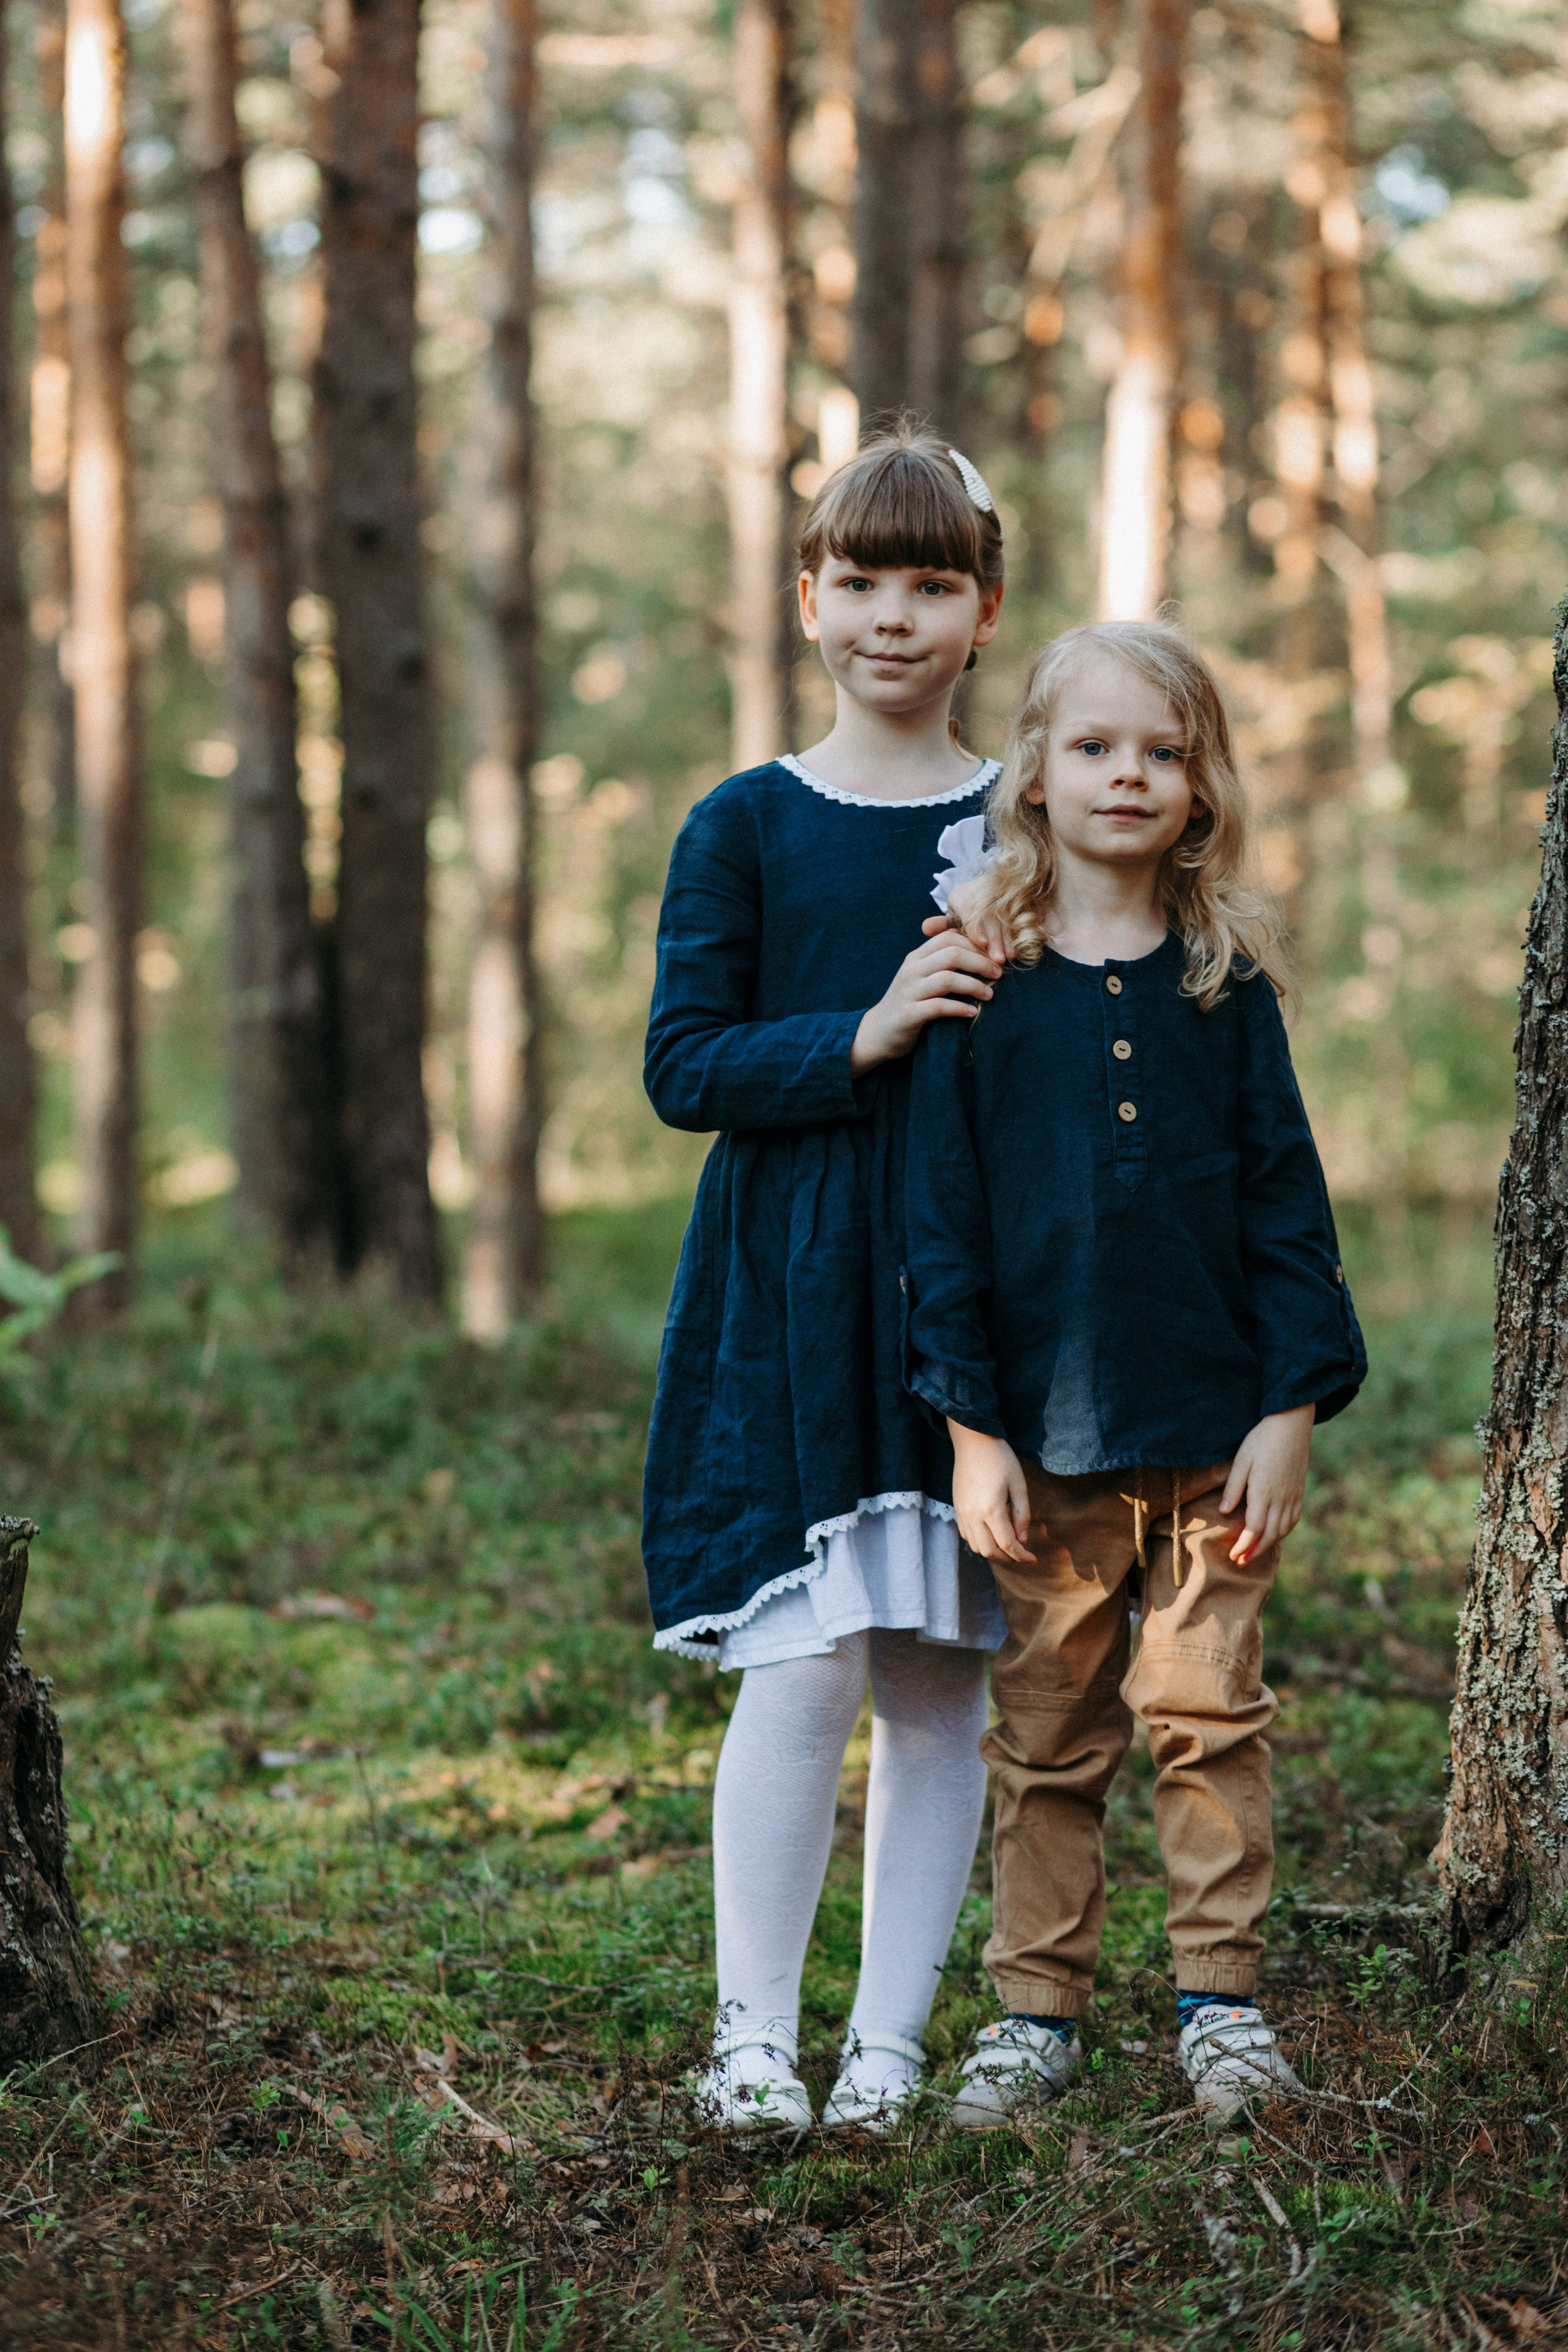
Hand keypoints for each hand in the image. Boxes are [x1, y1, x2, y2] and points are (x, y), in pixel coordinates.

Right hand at [850, 931, 1001, 1072]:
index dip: (975, 945)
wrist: (879, 1032)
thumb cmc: (910, 1003)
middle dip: (980, 963)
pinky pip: (938, 1007)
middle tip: (998, 974)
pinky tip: (972, 1012)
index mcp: (916, 957)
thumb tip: (980, 952)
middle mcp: (911, 970)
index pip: (949, 937)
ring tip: (989, 995)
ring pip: (947, 979)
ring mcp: (908, 992)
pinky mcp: (908, 1015)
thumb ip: (943, 963)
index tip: (994, 958)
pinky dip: (959, 1008)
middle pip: (952, 954)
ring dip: (974, 986)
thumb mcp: (923, 977)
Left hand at [922, 885, 1008, 966]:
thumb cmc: (966, 911)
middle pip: (990, 915)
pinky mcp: (1014, 902)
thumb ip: (941, 925)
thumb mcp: (952, 916)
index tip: (982, 943)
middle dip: (995, 937)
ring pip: (1005, 917)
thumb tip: (925, 928)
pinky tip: (1016, 950)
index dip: (977, 926)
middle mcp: (982, 891)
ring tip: (1008, 957)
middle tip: (996, 959)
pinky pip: (1017, 918)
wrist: (987, 892)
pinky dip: (1015, 935)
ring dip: (1007, 939)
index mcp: (962, 894)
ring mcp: (1000, 895)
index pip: (971, 909)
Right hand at [948, 1422, 1035, 1563]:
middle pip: (989, 1551)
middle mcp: (973, 1515)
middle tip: (1022, 1554)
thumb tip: (1023, 1539)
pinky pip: (966, 1535)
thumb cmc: (1000, 1459)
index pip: (1007, 1543)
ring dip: (993, 1551)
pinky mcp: (957, 1508)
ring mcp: (962, 1512)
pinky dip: (980, 1541)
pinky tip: (992, 1533)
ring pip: (976, 1546)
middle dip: (1007, 1558)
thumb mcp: (1019, 1484)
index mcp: (991, 1509)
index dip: (1021, 1555)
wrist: (973, 1441)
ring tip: (1008, 1544)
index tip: (1033, 1559)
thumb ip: (1022, 1514)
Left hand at [1220, 1405, 1313, 1564]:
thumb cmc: (1261, 1440)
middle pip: (1270, 1535)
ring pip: (1283, 1529)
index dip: (1244, 1546)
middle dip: (1255, 1552)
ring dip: (1269, 1544)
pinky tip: (1274, 1534)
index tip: (1234, 1556)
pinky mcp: (1298, 1491)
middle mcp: (1281, 1498)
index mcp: (1264, 1492)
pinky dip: (1283, 1532)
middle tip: (1241, 1563)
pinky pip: (1293, 1519)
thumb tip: (1225, 1512)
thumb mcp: (1241, 1461)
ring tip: (1255, 1553)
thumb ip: (1234, 1488)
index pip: (1254, 1529)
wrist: (1291, 1424)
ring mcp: (1292, 1496)